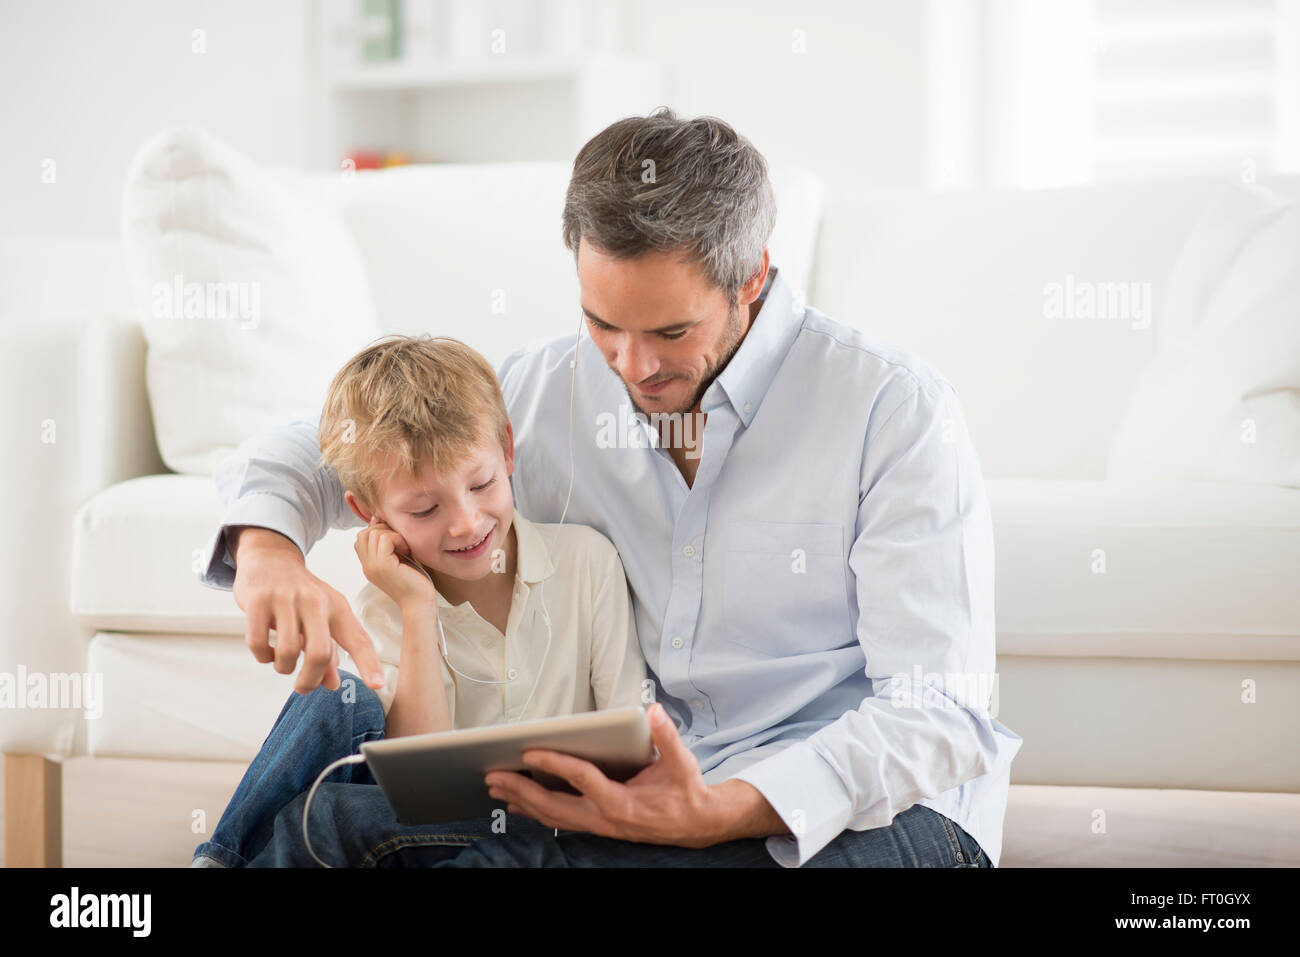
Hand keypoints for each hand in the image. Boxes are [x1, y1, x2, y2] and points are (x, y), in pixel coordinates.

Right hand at [230, 526, 387, 694]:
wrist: (271, 558)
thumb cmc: (301, 596)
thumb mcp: (323, 617)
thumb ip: (329, 651)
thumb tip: (332, 685)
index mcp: (337, 607)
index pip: (358, 638)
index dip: (368, 663)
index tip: (377, 685)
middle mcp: (315, 601)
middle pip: (320, 653)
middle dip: (310, 679)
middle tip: (303, 687)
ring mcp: (286, 599)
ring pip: (288, 652)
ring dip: (283, 667)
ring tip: (282, 662)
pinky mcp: (259, 600)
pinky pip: (259, 644)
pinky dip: (263, 656)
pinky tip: (267, 650)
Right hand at [355, 517, 437, 613]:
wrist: (420, 603)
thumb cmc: (415, 582)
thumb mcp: (399, 559)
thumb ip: (389, 544)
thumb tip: (379, 520)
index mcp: (369, 565)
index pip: (361, 538)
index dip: (378, 531)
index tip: (396, 539)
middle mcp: (367, 566)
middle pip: (364, 533)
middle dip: (384, 530)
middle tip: (401, 542)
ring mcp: (372, 566)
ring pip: (373, 533)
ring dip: (393, 534)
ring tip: (405, 548)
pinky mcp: (383, 565)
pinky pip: (385, 538)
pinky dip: (398, 539)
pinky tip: (407, 550)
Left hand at [483, 703, 760, 847]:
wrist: (698, 825)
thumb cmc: (687, 792)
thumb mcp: (682, 763)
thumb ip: (666, 736)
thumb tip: (652, 710)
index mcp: (622, 802)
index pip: (582, 779)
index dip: (555, 763)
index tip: (530, 751)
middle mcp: (605, 818)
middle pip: (554, 806)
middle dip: (521, 790)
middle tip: (494, 775)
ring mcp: (599, 826)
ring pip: (552, 817)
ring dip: (522, 803)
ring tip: (496, 788)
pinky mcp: (598, 827)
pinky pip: (560, 821)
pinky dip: (536, 812)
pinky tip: (519, 806)